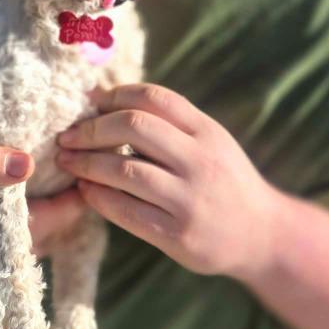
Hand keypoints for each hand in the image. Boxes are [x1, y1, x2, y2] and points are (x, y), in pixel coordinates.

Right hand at [0, 138, 85, 270]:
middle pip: (57, 227)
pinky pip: (31, 220)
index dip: (77, 192)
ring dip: (61, 197)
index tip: (88, 159)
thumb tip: (26, 164)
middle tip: (89, 156)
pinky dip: (44, 198)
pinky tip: (49, 171)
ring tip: (73, 161)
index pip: (56, 222)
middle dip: (75, 195)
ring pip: (46, 225)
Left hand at [56, 84, 277, 279]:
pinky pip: (126, 211)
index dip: (115, 95)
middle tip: (66, 137)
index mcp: (207, 132)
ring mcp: (190, 199)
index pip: (155, 98)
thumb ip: (165, 121)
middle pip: (135, 127)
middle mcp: (201, 161)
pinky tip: (85, 191)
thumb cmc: (222, 181)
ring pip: (124, 170)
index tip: (90, 104)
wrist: (262, 235)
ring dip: (86, 164)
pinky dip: (98, 197)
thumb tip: (98, 94)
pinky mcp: (178, 235)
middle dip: (91, 129)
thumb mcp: (208, 142)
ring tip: (68, 163)